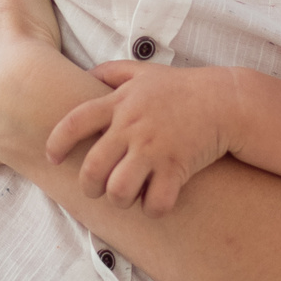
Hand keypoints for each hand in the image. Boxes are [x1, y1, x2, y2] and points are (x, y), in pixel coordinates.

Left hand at [47, 63, 234, 214]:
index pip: (74, 123)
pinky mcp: (177, 167)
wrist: (228, 100)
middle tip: (97, 189)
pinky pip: (155, 202)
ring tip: (128, 196)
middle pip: (92, 168)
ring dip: (119, 200)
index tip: (53, 158)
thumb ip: (114, 72)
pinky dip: (153, 209)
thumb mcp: (145, 72)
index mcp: (120, 103)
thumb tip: (86, 74)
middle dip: (89, 186)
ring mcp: (154, 148)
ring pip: (118, 191)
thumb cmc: (183, 87)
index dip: (56, 144)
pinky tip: (157, 202)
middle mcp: (132, 126)